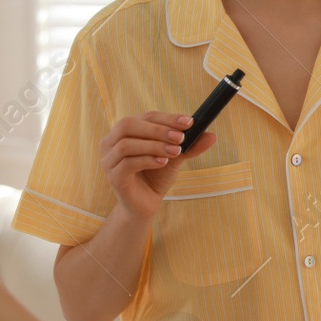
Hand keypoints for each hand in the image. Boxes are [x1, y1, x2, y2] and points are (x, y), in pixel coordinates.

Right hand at [99, 111, 215, 220]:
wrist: (147, 203)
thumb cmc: (157, 175)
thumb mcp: (176, 157)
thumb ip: (190, 146)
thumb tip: (212, 135)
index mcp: (126, 131)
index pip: (145, 117)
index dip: (167, 118)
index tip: (189, 122)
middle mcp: (111, 142)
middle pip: (128, 125)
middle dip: (158, 130)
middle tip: (180, 138)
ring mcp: (108, 160)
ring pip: (126, 144)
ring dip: (154, 145)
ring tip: (175, 151)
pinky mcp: (112, 177)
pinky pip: (127, 163)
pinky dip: (147, 160)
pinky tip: (163, 162)